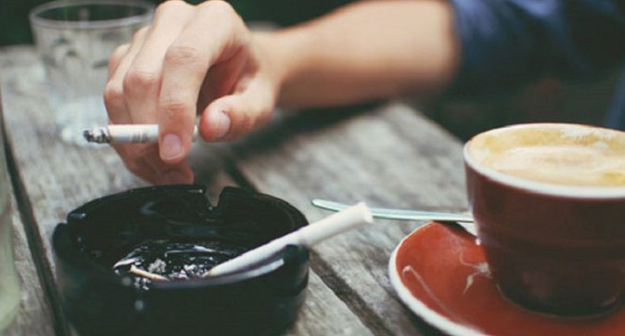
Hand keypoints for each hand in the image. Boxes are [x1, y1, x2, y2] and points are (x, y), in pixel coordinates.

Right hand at [104, 0, 278, 183]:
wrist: (239, 67)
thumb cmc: (249, 79)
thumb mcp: (261, 99)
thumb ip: (242, 114)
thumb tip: (211, 128)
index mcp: (214, 21)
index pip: (184, 59)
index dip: (174, 109)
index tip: (176, 151)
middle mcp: (173, 21)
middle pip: (143, 78)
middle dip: (150, 134)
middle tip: (172, 171)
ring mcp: (144, 38)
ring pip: (119, 92)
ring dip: (134, 142)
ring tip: (165, 170)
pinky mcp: (126, 58)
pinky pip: (112, 101)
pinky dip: (127, 138)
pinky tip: (151, 157)